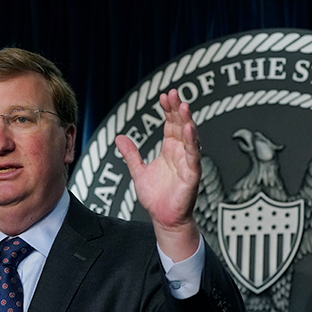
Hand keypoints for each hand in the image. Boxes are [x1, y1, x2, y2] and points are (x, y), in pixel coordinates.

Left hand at [115, 89, 200, 260]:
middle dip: (177, 109)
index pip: (170, 124)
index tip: (164, 96)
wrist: (163, 218)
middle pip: (180, 126)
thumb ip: (130, 154)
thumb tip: (119, 137)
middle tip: (173, 93)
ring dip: (187, 121)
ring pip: (190, 138)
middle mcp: (180, 153)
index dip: (168, 110)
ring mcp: (187, 163)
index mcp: (169, 150)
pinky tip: (188, 129)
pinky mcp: (192, 175)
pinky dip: (191, 143)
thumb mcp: (138, 171)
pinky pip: (193, 156)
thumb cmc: (155, 197)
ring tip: (183, 105)